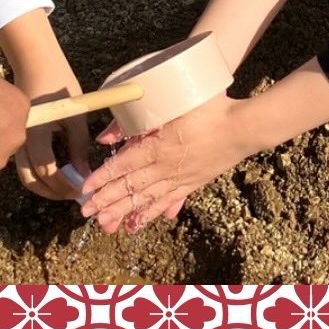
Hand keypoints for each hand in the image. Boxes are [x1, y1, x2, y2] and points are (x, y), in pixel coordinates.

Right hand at [0, 9, 88, 201]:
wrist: (34, 62)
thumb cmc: (58, 83)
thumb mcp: (75, 113)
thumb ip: (79, 145)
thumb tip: (84, 173)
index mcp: (36, 131)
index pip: (47, 170)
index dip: (65, 185)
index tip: (82, 189)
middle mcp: (20, 139)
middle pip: (31, 180)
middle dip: (52, 192)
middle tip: (73, 194)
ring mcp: (13, 138)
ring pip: (24, 175)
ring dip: (43, 186)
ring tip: (66, 187)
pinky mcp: (14, 137)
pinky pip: (22, 164)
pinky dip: (36, 175)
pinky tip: (54, 172)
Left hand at [79, 92, 252, 233]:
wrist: (243, 127)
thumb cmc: (209, 107)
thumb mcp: (172, 104)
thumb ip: (137, 119)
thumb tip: (107, 136)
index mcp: (158, 147)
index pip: (123, 166)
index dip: (103, 178)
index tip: (86, 189)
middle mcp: (166, 167)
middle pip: (130, 188)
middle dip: (106, 201)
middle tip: (86, 213)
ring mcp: (180, 178)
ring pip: (146, 199)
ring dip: (123, 212)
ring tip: (106, 224)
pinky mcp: (193, 182)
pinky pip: (167, 201)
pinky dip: (151, 213)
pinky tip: (139, 223)